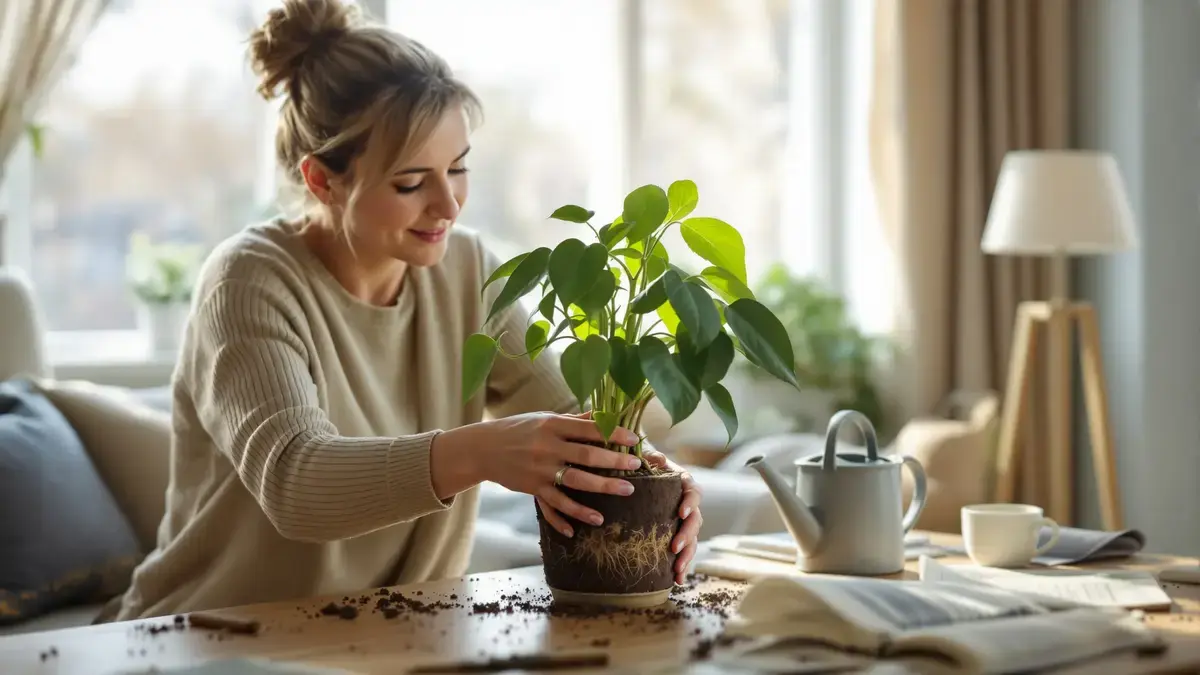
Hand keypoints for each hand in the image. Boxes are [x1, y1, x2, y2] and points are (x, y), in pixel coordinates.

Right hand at [432, 412, 641, 535]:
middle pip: (586, 456)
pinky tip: (585, 525)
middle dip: (613, 461)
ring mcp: (540, 470)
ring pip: (575, 482)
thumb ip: (574, 420)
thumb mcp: (545, 418)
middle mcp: (547, 447)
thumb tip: (604, 414)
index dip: (613, 433)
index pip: (588, 429)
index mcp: (553, 425)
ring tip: (626, 492)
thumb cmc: (519, 429)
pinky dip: (569, 516)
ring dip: (602, 488)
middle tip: (635, 466)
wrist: (483, 448)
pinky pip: (554, 505)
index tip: (634, 439)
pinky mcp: (533, 488)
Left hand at [644, 446, 702, 584]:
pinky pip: (684, 550)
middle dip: (687, 535)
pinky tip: (677, 581)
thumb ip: (650, 457)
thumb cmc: (642, 462)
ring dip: (688, 555)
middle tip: (675, 548)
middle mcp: (687, 502)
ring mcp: (683, 520)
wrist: (638, 470)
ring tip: (678, 571)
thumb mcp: (644, 456)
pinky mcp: (676, 533)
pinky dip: (682, 565)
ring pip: (693, 539)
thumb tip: (658, 458)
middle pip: (695, 520)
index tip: (681, 513)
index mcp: (682, 482)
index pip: (693, 491)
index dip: (690, 502)